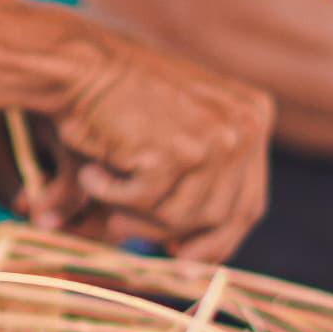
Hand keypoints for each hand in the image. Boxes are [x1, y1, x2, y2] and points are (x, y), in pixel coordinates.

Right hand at [35, 30, 272, 264]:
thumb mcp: (174, 134)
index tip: (183, 257)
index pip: (249, 203)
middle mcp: (246, 127)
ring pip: (183, 218)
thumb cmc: (117, 98)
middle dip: (171, 234)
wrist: (77, 62)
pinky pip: (147, 205)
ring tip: (98, 189)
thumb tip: (195, 269)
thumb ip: (197, 187)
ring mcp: (216, 139)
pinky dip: (110, 196)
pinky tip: (90, 170)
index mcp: (254, 117)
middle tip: (123, 230)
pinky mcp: (179, 152)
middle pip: (221, 217)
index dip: (217, 240)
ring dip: (135, 215)